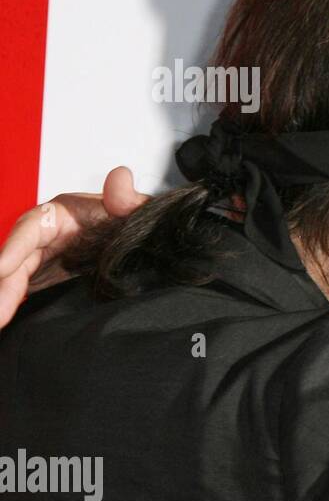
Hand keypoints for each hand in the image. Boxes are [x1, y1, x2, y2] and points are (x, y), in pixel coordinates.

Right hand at [0, 167, 147, 325]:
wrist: (142, 247)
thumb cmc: (132, 222)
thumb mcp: (136, 212)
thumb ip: (129, 200)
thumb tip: (120, 178)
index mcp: (60, 214)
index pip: (31, 228)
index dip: (13, 248)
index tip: (1, 267)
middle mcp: (44, 236)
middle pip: (14, 260)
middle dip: (3, 286)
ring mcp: (41, 260)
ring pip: (14, 279)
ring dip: (3, 300)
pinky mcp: (43, 280)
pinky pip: (22, 292)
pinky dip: (10, 306)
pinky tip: (4, 323)